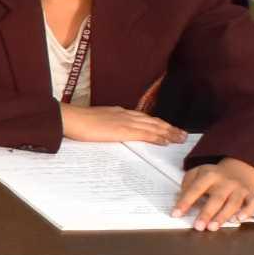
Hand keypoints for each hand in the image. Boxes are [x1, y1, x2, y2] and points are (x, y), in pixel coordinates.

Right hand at [61, 104, 181, 144]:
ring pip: (154, 127)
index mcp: (119, 112)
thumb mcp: (95, 120)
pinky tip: (166, 141)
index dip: (158, 123)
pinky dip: (157, 137)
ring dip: (169, 133)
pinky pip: (145, 134)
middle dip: (169, 128)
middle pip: (153, 121)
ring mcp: (126, 122)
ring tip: (180, 138)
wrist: (71, 118)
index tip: (168, 128)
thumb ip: (106, 124)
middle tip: (182, 134)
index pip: (144, 118)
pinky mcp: (124, 130)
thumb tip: (110, 130)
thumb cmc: (77, 121)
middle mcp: (126, 115)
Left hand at [175, 154, 253, 230]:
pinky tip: (239, 219)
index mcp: (210, 175)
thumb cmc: (214, 175)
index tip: (176, 214)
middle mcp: (226, 182)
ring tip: (213, 227)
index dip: (185, 201)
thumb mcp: (198, 172)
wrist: (240, 168)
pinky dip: (248, 211)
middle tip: (198, 226)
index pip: (195, 189)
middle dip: (207, 213)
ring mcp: (240, 188)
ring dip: (223, 216)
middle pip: (217, 198)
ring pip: (234, 203)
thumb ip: (187, 184)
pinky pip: (253, 203)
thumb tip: (179, 199)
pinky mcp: (251, 194)